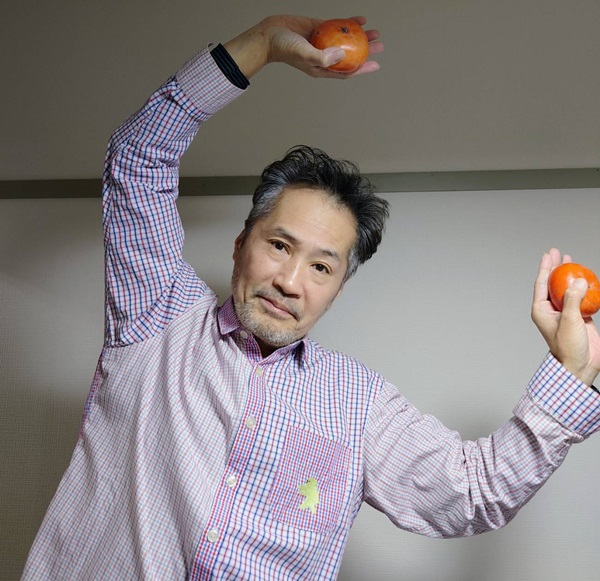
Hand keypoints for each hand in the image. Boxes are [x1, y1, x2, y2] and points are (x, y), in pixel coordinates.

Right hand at [223, 15, 383, 78]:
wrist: (269, 35)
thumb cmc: (285, 48)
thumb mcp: (304, 54)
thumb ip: (323, 57)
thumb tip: (343, 54)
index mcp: (322, 68)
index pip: (346, 70)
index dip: (362, 68)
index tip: (376, 64)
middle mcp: (325, 57)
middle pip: (350, 56)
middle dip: (366, 51)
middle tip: (379, 45)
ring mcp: (323, 42)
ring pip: (346, 41)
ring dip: (360, 37)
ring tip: (374, 33)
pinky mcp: (319, 29)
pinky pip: (337, 26)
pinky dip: (349, 23)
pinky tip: (360, 19)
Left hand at [531, 248, 599, 385]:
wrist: (581, 365)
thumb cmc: (569, 347)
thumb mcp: (569, 321)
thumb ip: (573, 300)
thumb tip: (579, 281)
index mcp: (541, 310)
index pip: (541, 284)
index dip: (545, 268)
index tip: (549, 255)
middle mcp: (551, 310)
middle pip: (552, 284)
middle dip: (556, 268)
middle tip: (559, 253)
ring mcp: (565, 312)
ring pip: (566, 289)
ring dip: (570, 276)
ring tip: (572, 262)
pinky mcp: (579, 316)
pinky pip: (580, 298)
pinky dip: (583, 288)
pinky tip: (587, 279)